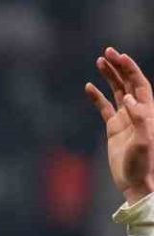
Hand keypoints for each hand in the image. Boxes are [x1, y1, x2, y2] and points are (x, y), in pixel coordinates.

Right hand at [85, 46, 153, 204]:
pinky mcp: (115, 129)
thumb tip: (127, 98)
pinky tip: (89, 87)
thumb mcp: (144, 141)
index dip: (129, 70)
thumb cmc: (145, 164)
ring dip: (109, 77)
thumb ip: (139, 119)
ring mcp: (126, 120)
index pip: (138, 85)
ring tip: (100, 62)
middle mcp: (138, 112)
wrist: (139, 183)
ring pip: (117, 92)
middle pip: (128, 83)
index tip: (118, 56)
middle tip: (107, 52)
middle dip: (119, 67)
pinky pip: (105, 109)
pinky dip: (97, 97)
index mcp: (148, 112)